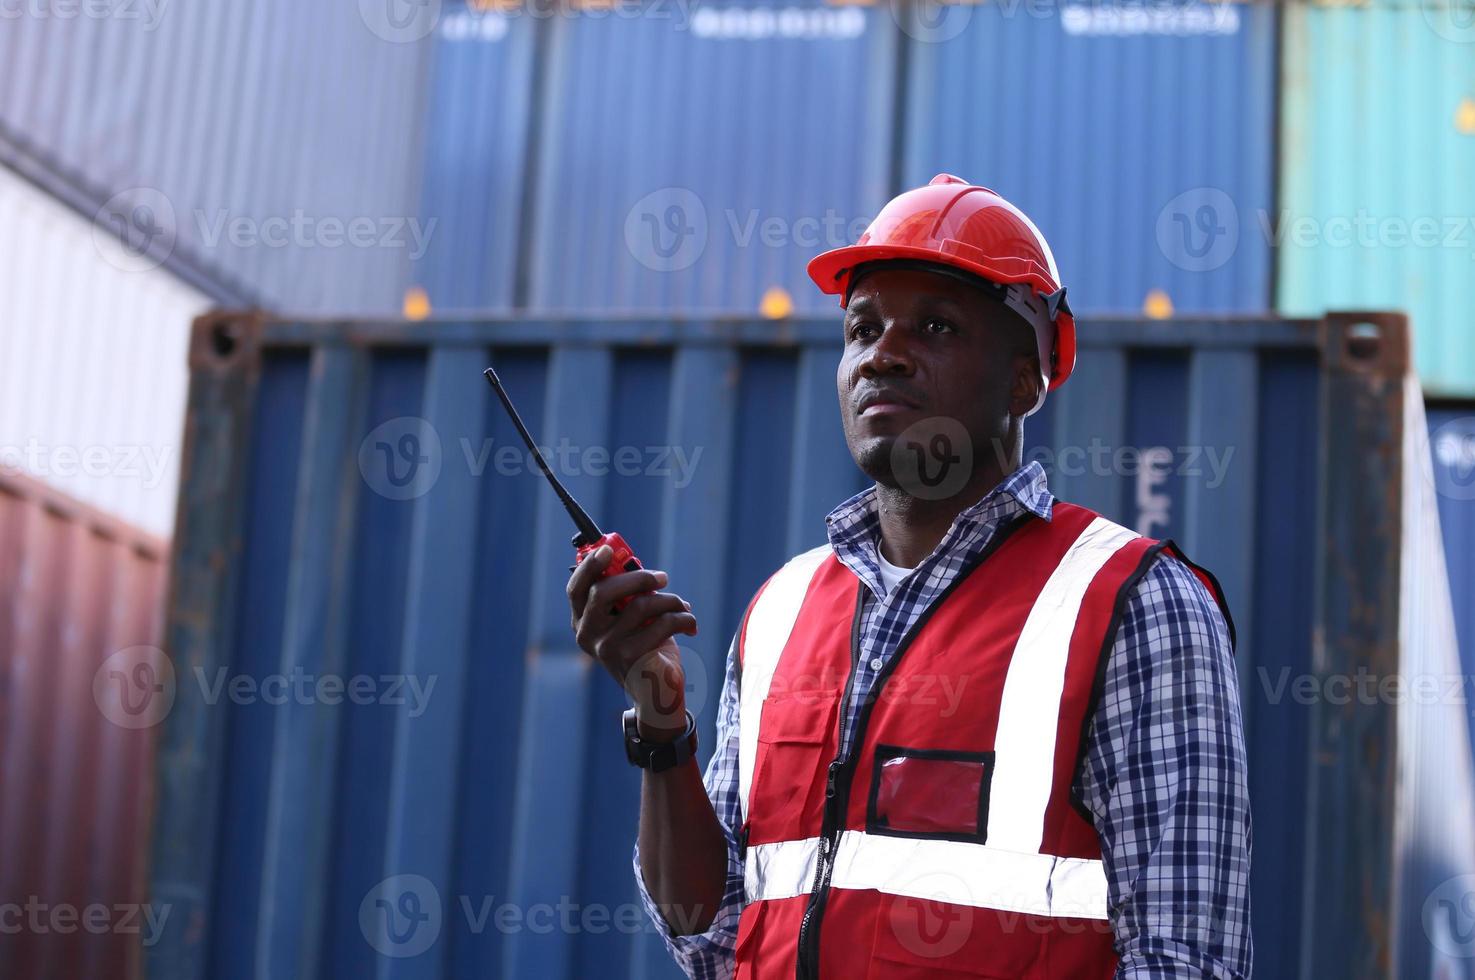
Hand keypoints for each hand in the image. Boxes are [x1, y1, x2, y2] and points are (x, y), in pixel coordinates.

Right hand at [567, 545, 697, 734]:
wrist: (658, 693)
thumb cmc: (647, 647)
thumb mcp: (633, 618)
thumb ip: (627, 594)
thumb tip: (633, 562)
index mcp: (583, 622)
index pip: (576, 589)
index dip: (589, 566)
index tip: (607, 549)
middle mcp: (587, 636)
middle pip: (604, 592)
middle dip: (639, 577)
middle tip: (663, 577)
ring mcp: (607, 649)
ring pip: (641, 605)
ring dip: (670, 600)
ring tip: (683, 607)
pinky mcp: (631, 659)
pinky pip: (662, 623)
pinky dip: (683, 618)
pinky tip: (690, 624)